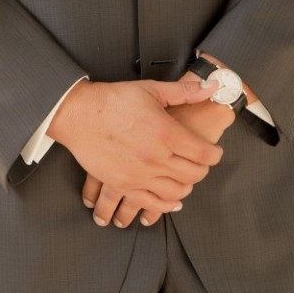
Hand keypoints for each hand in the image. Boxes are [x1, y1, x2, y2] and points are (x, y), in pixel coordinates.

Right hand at [46, 78, 224, 225]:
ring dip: (186, 187)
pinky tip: (171, 202)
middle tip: (201, 163)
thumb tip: (213, 87)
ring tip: (186, 179)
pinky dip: (166, 205)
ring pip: (177, 192)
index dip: (214, 154)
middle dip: (202, 169)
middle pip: (194, 174)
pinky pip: (152, 204)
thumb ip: (185, 91)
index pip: (204, 154)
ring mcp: (140, 175)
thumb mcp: (151, 90)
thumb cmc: (113, 99)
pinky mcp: (124, 185)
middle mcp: (156, 158)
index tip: (214, 152)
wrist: (78, 114)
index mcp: (166, 133)